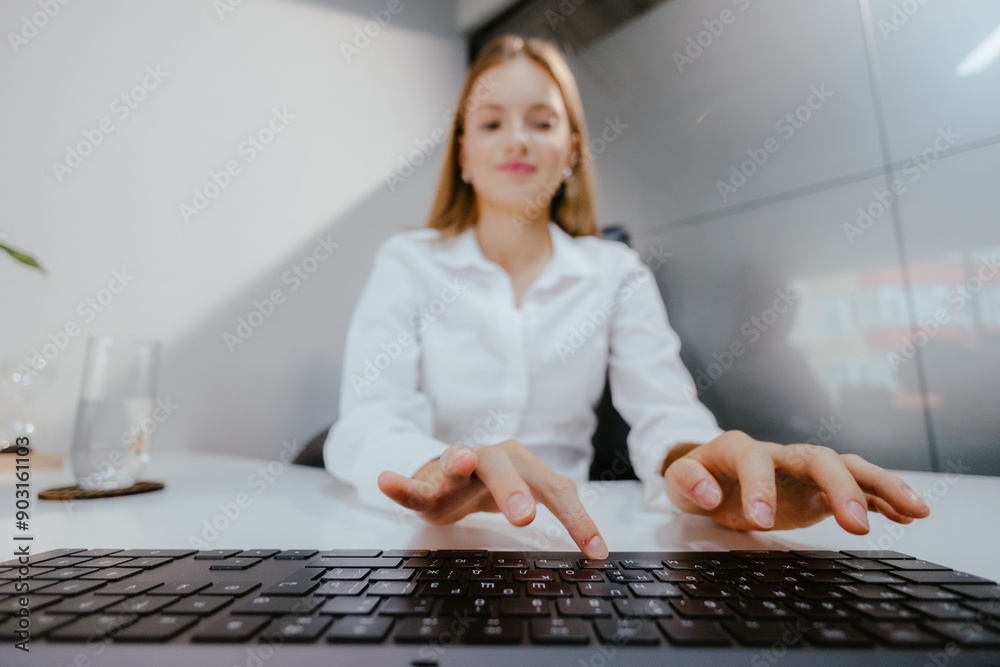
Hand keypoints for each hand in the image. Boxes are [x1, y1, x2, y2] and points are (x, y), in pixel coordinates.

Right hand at [377, 439, 608, 558]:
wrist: (450, 474)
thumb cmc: (497, 487)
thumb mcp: (530, 493)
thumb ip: (558, 506)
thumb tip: (598, 545)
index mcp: (525, 463)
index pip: (557, 490)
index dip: (578, 519)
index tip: (595, 550)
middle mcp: (493, 458)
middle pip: (507, 469)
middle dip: (516, 489)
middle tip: (525, 516)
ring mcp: (457, 468)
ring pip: (459, 464)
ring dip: (458, 461)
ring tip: (457, 459)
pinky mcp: (429, 484)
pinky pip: (414, 485)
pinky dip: (401, 484)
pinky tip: (387, 480)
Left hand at [662, 431, 930, 532]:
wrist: (709, 476)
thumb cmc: (697, 477)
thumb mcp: (678, 481)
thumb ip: (686, 481)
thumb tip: (708, 491)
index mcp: (741, 448)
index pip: (756, 460)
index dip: (760, 487)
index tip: (761, 521)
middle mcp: (780, 454)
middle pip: (818, 458)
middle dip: (841, 486)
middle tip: (856, 525)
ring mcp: (804, 470)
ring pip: (848, 467)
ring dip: (881, 485)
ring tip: (915, 508)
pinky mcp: (818, 489)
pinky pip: (857, 487)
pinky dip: (882, 498)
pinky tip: (908, 514)